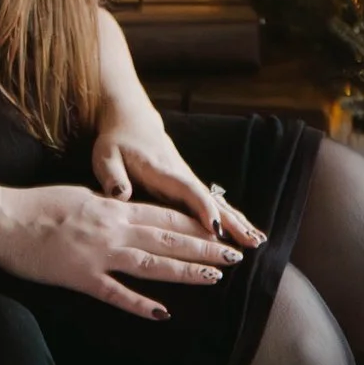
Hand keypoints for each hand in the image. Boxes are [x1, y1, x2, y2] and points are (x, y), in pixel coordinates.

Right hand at [0, 181, 241, 323]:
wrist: (3, 220)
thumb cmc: (36, 205)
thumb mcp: (79, 196)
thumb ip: (106, 205)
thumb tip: (124, 207)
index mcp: (112, 208)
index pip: (163, 216)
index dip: (193, 225)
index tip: (218, 231)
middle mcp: (113, 229)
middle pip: (167, 240)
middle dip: (203, 248)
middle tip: (233, 256)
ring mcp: (99, 254)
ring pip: (152, 264)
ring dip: (186, 272)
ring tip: (214, 278)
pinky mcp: (82, 278)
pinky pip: (117, 294)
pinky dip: (141, 304)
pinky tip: (163, 313)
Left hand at [91, 114, 264, 249]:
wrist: (132, 121)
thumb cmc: (117, 141)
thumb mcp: (106, 155)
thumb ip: (112, 175)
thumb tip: (121, 195)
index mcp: (163, 171)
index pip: (187, 191)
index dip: (202, 209)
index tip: (216, 229)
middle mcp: (182, 177)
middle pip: (211, 200)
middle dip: (231, 222)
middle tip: (251, 242)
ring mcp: (189, 182)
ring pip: (217, 203)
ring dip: (237, 221)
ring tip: (257, 241)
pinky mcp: (190, 187)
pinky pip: (213, 203)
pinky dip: (231, 217)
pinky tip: (245, 232)